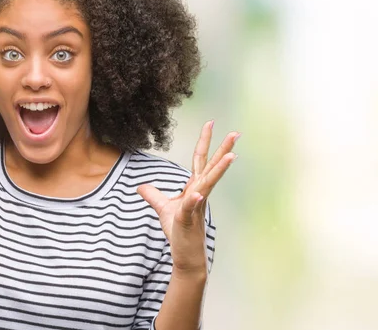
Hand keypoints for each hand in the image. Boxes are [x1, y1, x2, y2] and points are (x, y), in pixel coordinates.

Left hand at [137, 121, 238, 273]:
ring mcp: (196, 206)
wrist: (185, 254)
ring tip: (231, 155)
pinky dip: (194, 200)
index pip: (200, 160)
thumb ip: (154, 195)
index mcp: (194, 187)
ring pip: (208, 184)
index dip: (204, 141)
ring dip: (219, 170)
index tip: (210, 123)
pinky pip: (191, 208)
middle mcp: (199, 193)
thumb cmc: (178, 230)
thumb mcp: (162, 209)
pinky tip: (198, 193)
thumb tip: (141, 186)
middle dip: (223, 149)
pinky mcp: (188, 220)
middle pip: (211, 167)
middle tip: (235, 132)